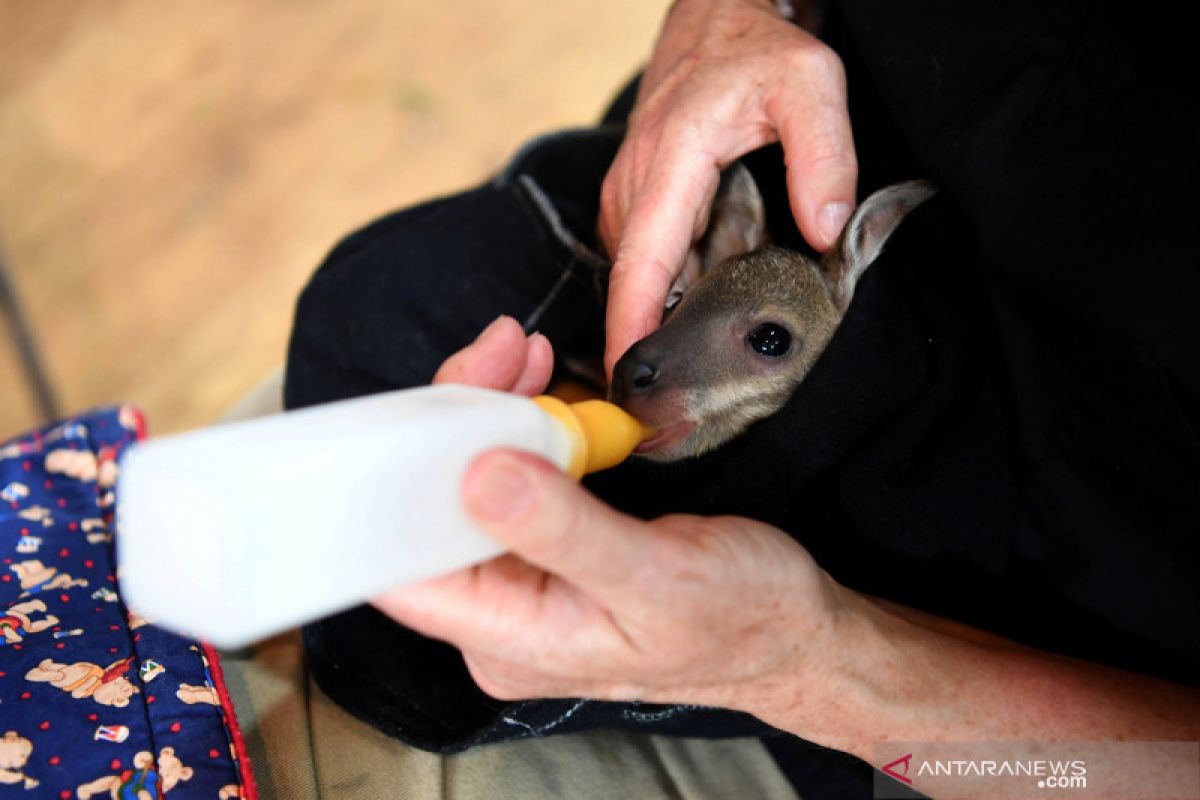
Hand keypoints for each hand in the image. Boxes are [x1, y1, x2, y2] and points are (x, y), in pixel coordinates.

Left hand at [374, 315, 850, 724]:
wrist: (793, 626)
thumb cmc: (741, 619)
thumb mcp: (661, 577)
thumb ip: (568, 533)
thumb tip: (480, 476)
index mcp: (510, 639)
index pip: (407, 567)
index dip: (397, 485)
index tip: (424, 411)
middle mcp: (501, 613)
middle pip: (433, 506)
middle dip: (453, 420)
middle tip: (498, 353)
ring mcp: (524, 576)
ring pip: (468, 479)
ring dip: (488, 409)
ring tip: (521, 355)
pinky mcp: (549, 542)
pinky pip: (511, 472)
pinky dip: (521, 421)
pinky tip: (537, 384)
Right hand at [598, 0, 857, 374]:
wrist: (712, 20)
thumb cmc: (755, 49)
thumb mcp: (809, 85)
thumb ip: (825, 156)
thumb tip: (824, 227)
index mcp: (668, 166)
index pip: (640, 268)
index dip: (632, 333)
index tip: (630, 390)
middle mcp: (634, 190)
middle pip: (637, 289)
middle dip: (655, 348)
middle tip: (687, 410)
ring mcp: (629, 199)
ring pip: (641, 280)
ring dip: (668, 321)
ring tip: (705, 366)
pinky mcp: (636, 206)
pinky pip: (648, 264)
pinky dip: (672, 292)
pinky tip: (707, 308)